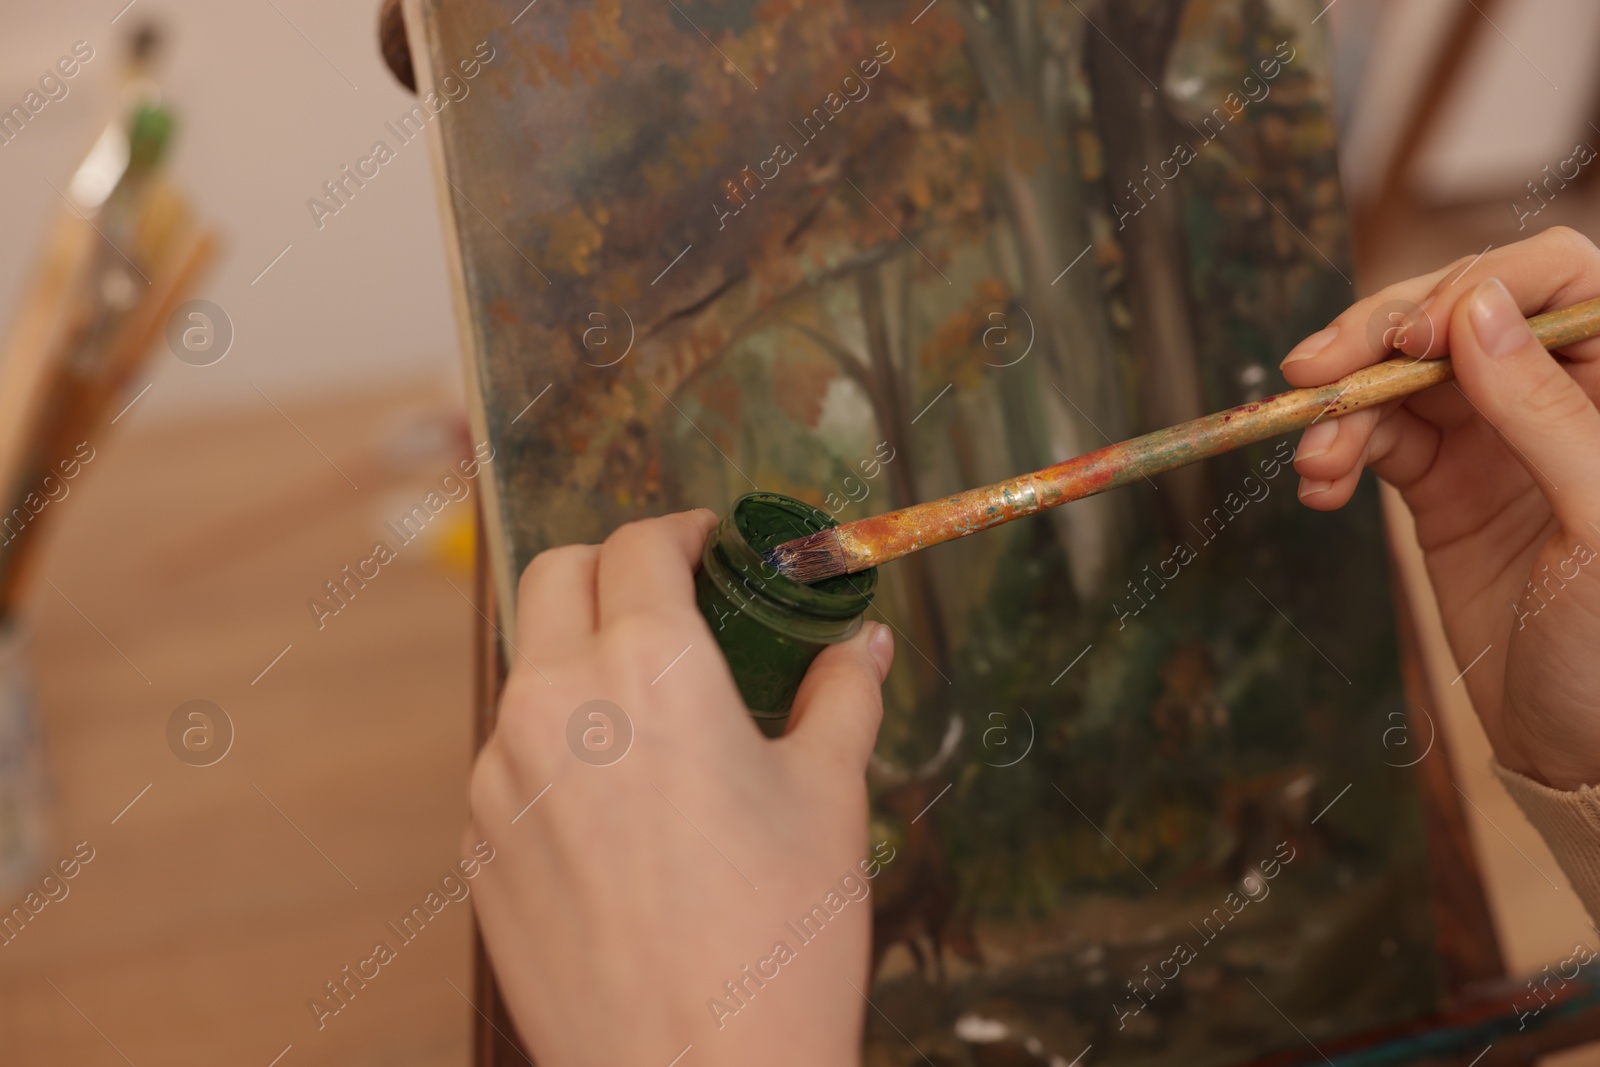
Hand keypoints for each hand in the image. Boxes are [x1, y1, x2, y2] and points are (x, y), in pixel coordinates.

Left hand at [465, 509, 895, 1065]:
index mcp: (649, 671)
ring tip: (651, 714)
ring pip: (529, 668)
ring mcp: (502, 776)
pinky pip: (510, 756)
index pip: (641, 547)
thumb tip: (865, 647)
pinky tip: (617, 800)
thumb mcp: (829, 801)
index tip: (708, 547)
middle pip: (558, 577)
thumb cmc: (777, 942)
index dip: (681, 533)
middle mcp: (555, 704)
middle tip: (670, 603)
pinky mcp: (477, 842)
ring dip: (580, 658)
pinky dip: (555, 742)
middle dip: (613, 569)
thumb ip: (842, 698)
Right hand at [1281, 226, 1599, 789]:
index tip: (1415, 338)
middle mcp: (1560, 393)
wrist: (1581, 748)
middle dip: (1379, 339)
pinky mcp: (1445, 482)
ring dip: (1345, 407)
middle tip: (1315, 374)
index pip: (1556, 279)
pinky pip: (1378, 438)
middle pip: (1459, 314)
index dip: (1479, 287)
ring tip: (1314, 462)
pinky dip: (1339, 453)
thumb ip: (1545, 412)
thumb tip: (1474, 314)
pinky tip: (1321, 488)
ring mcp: (1496, 436)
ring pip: (1404, 376)